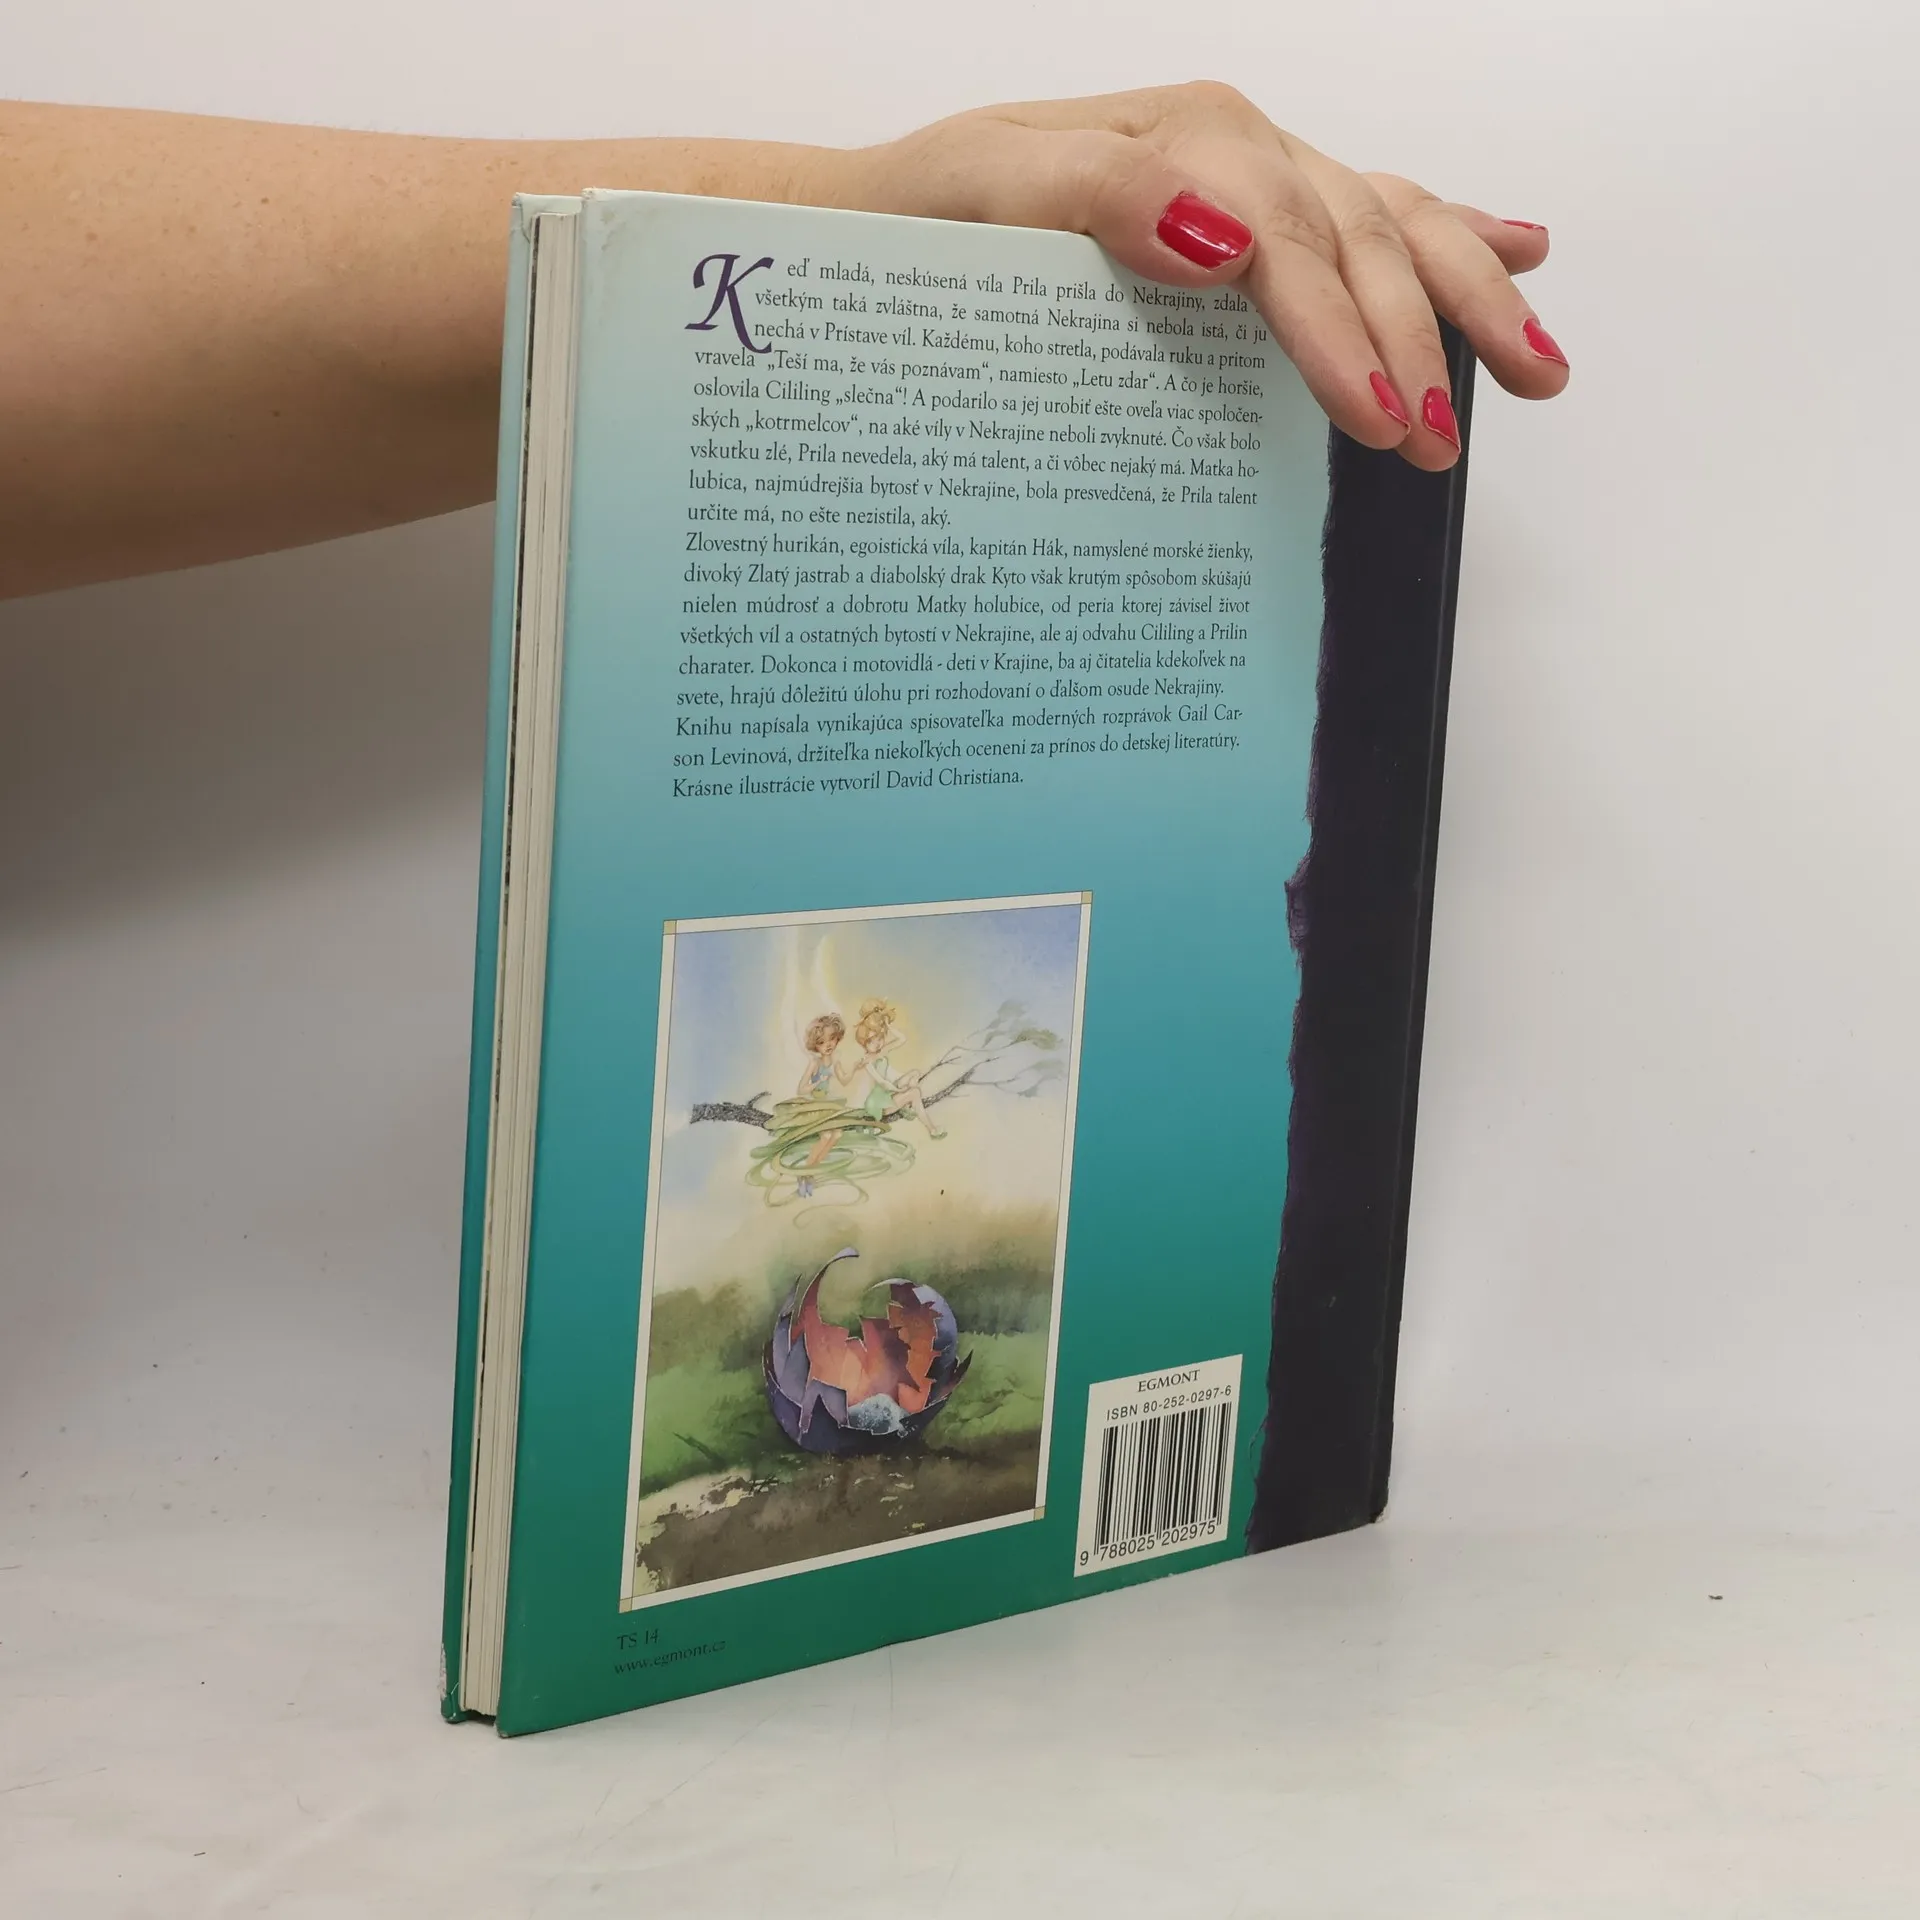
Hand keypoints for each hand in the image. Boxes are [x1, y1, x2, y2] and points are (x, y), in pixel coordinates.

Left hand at [828, 83, 1567, 470]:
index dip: (1340, 331)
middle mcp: (1232, 147)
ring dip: (1469, 294)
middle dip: (1417, 340)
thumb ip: (1096, 197)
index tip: (1373, 418)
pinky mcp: (1251, 209)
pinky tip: (1518, 246)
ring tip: (1536, 368)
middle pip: (1360, 236)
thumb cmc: (920, 220)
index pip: (1290, 239)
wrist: (879, 219)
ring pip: (1392, 223)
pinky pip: (1374, 212)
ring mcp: (1250, 176)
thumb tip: (1219, 235)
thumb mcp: (978, 195)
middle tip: (1435, 444)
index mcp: (1181, 138)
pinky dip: (1453, 232)